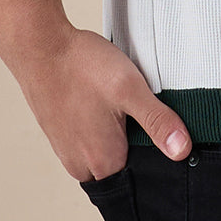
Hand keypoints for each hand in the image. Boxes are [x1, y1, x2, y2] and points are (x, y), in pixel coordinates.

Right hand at [0, 22, 191, 181]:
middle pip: (123, 163)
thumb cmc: (81, 66)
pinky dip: (96, 123)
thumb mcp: (130, 88)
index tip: (154, 125)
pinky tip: (97, 99)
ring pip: (103, 150)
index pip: (142, 173)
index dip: (154, 151)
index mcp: (104, 162)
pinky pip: (86, 139)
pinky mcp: (58, 136)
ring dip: (114, 130)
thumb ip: (157, 121)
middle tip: (131, 108)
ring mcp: (67, 151)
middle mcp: (82, 166)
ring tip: (112, 101)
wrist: (38, 46)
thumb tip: (182, 150)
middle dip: (133, 140)